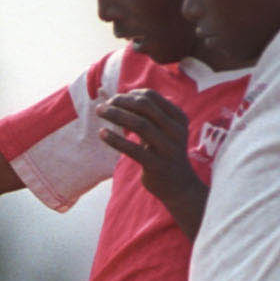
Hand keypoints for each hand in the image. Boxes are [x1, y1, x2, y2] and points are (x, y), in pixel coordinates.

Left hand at [96, 90, 205, 235]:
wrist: (179, 185)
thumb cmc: (165, 152)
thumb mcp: (163, 131)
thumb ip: (148, 115)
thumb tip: (121, 97)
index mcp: (178, 118)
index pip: (152, 97)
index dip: (130, 95)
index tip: (116, 99)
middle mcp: (175, 130)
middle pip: (144, 107)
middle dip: (121, 102)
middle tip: (104, 105)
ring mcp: (167, 148)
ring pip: (139, 124)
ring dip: (116, 115)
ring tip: (100, 112)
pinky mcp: (156, 165)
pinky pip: (133, 149)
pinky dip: (115, 139)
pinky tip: (102, 133)